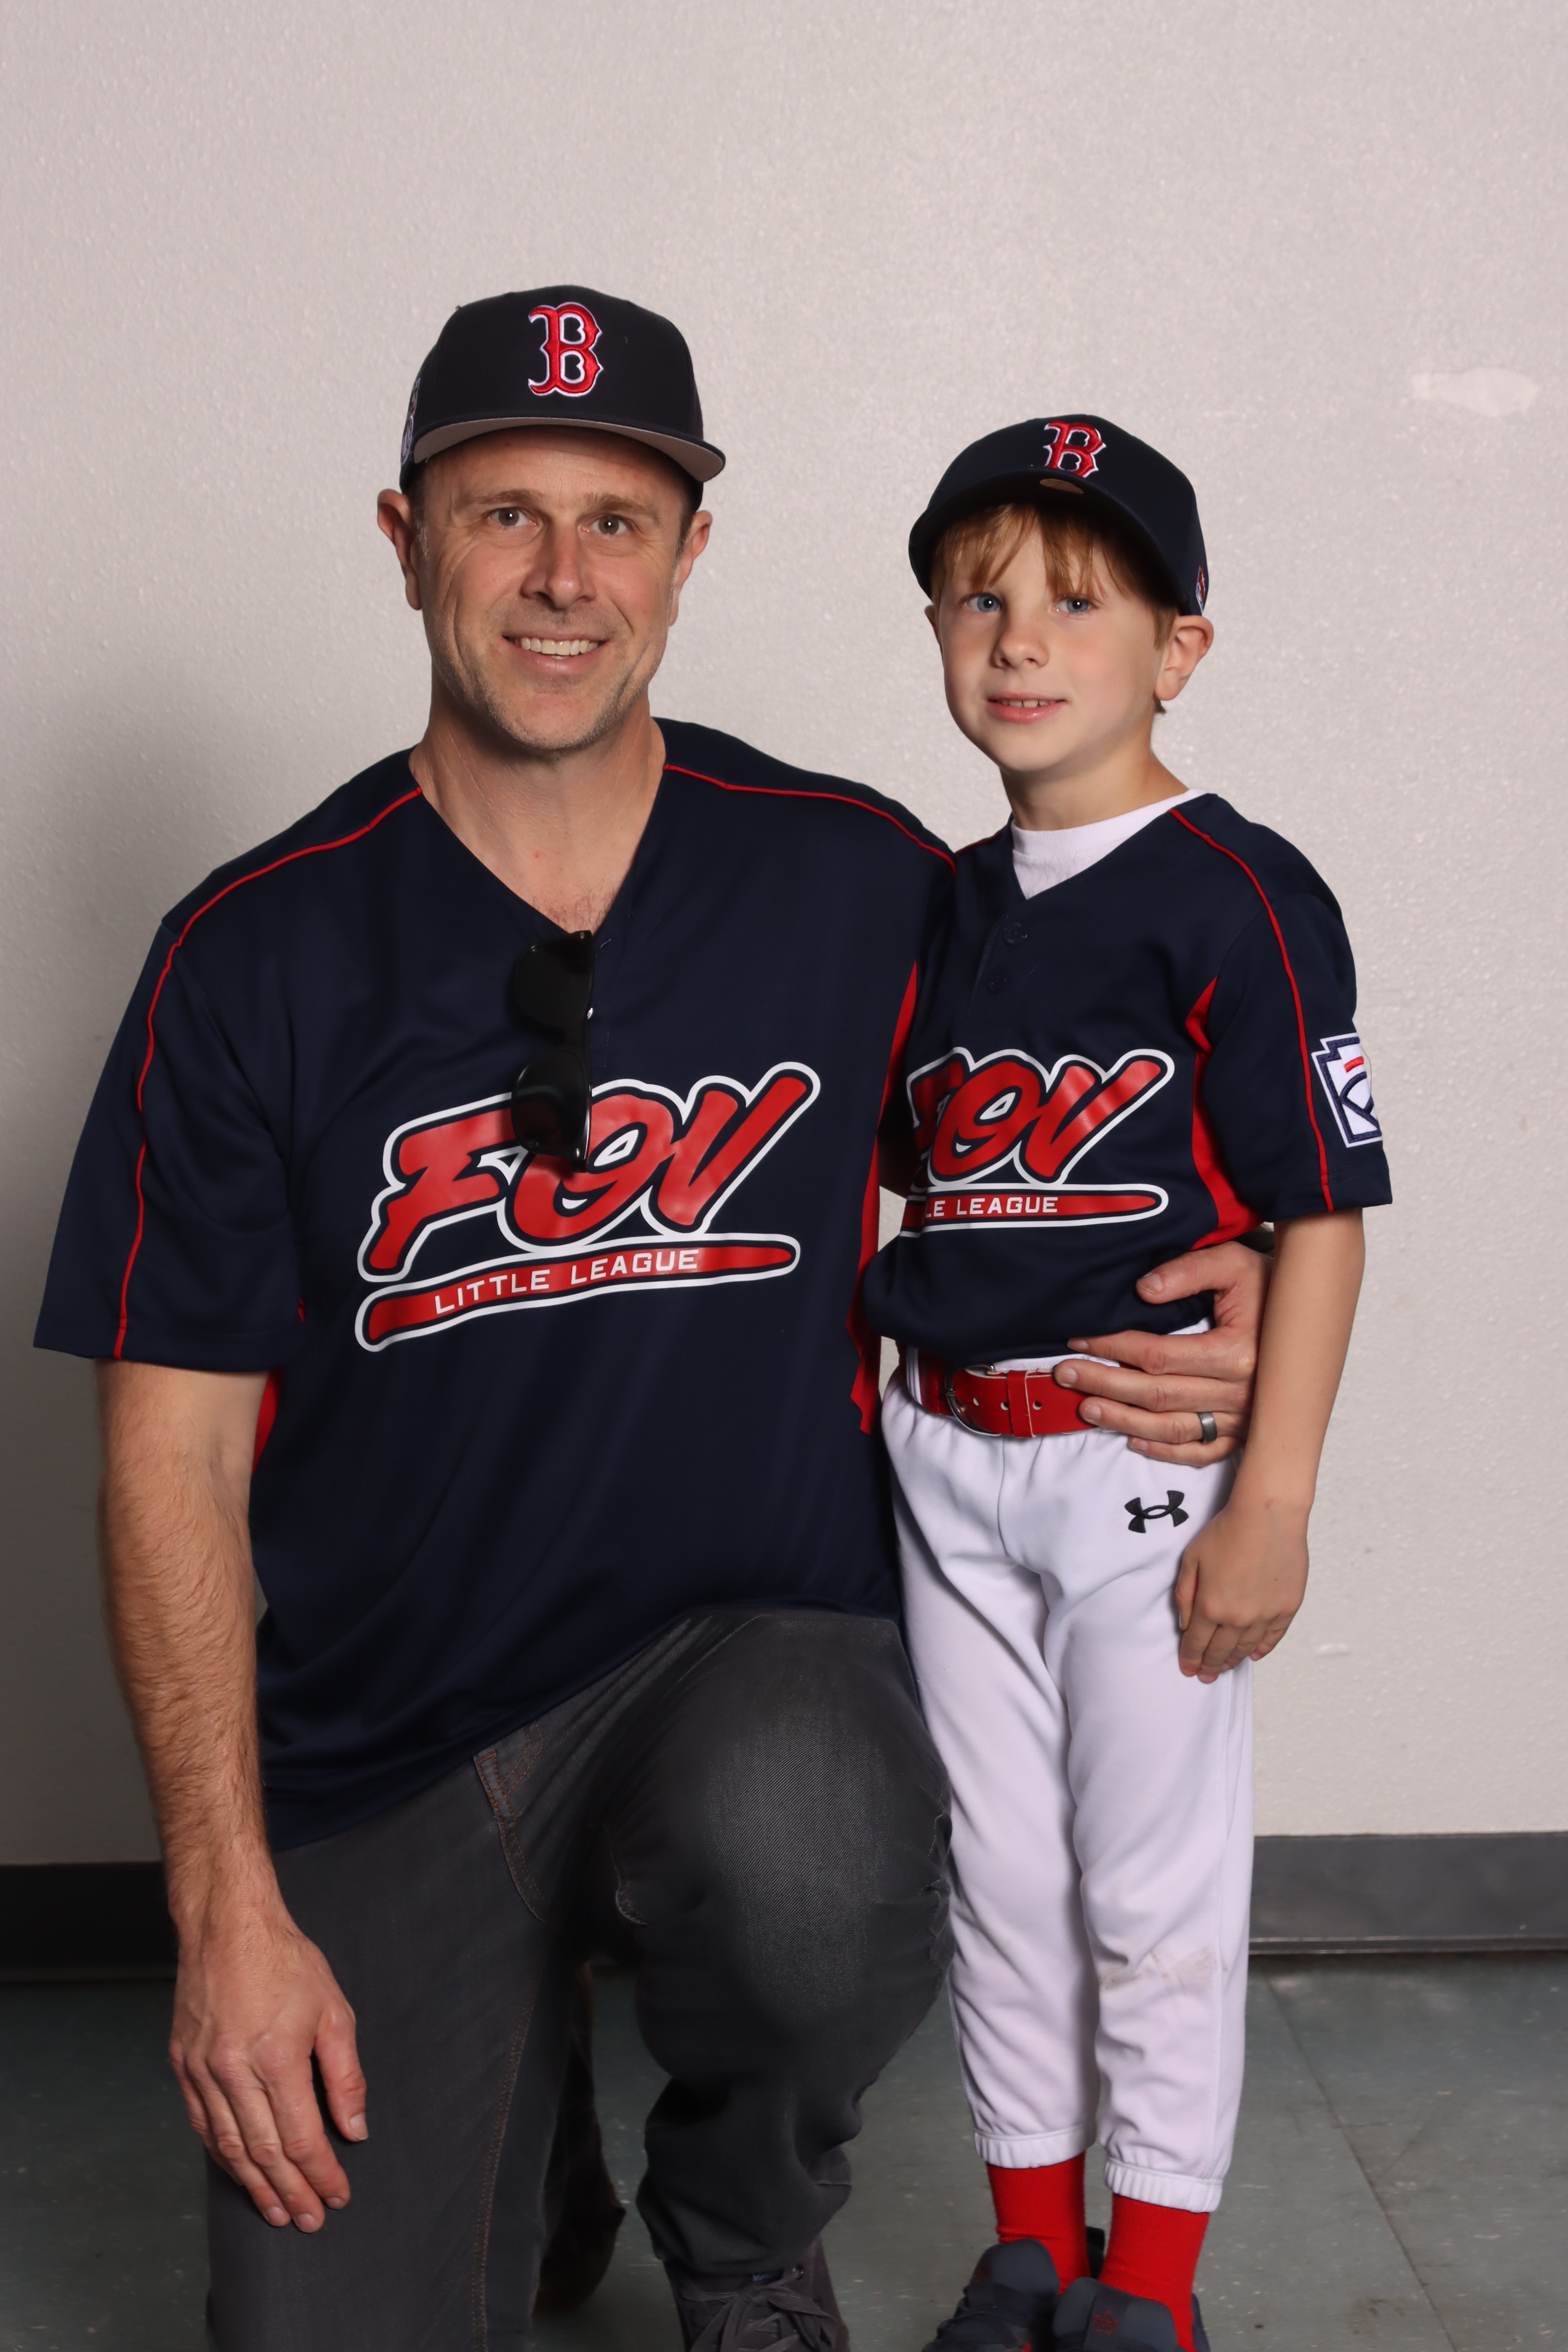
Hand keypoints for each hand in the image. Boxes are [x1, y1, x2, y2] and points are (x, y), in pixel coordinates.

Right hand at [170, 1900, 366, 2229]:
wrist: (227, 1926)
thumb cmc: (285, 1962)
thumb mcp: (333, 2010)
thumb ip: (346, 2075)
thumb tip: (355, 2128)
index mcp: (277, 2058)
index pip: (302, 2137)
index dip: (321, 2173)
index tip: (337, 2196)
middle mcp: (233, 2072)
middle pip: (264, 2152)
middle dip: (291, 2191)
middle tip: (310, 2220)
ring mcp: (202, 2071)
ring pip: (230, 2146)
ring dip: (254, 2184)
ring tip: (277, 2211)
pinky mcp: (182, 2065)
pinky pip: (203, 2124)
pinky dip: (223, 2155)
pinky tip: (239, 2172)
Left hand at [1054, 1238, 1268, 1463]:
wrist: (1309, 1315)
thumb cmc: (1271, 1286)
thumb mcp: (1233, 1262)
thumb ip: (1188, 1270)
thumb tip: (1142, 1290)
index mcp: (1236, 1353)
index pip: (1157, 1355)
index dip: (1113, 1348)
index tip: (1080, 1340)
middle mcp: (1241, 1393)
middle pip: (1156, 1395)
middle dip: (1104, 1385)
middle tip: (1065, 1376)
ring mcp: (1244, 1418)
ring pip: (1172, 1429)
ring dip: (1123, 1421)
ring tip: (1086, 1408)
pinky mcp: (1246, 1433)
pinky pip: (1201, 1452)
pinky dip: (1165, 1453)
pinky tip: (1133, 1442)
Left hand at [1173, 1497, 1307, 1681]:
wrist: (1268, 1515)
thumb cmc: (1227, 1530)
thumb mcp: (1191, 1559)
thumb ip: (1185, 1594)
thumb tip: (1186, 1623)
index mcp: (1211, 1606)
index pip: (1197, 1643)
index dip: (1190, 1659)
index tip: (1188, 1669)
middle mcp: (1239, 1617)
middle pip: (1221, 1652)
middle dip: (1209, 1666)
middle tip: (1205, 1675)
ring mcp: (1266, 1615)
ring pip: (1246, 1648)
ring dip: (1234, 1660)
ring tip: (1225, 1667)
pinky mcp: (1287, 1607)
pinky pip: (1273, 1638)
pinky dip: (1262, 1649)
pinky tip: (1254, 1655)